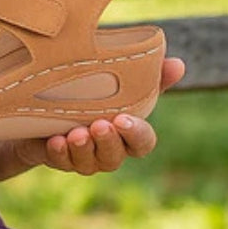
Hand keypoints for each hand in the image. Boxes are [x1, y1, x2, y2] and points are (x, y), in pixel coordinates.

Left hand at [30, 55, 185, 174]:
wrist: (48, 101)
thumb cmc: (95, 93)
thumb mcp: (121, 81)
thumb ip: (152, 76)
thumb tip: (179, 65)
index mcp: (128, 134)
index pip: (142, 142)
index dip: (135, 134)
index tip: (123, 119)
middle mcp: (108, 150)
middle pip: (115, 157)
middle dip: (108, 143)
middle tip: (99, 125)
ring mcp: (83, 158)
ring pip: (88, 164)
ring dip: (83, 149)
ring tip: (76, 133)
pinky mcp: (58, 157)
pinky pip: (60, 162)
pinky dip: (59, 153)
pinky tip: (55, 141)